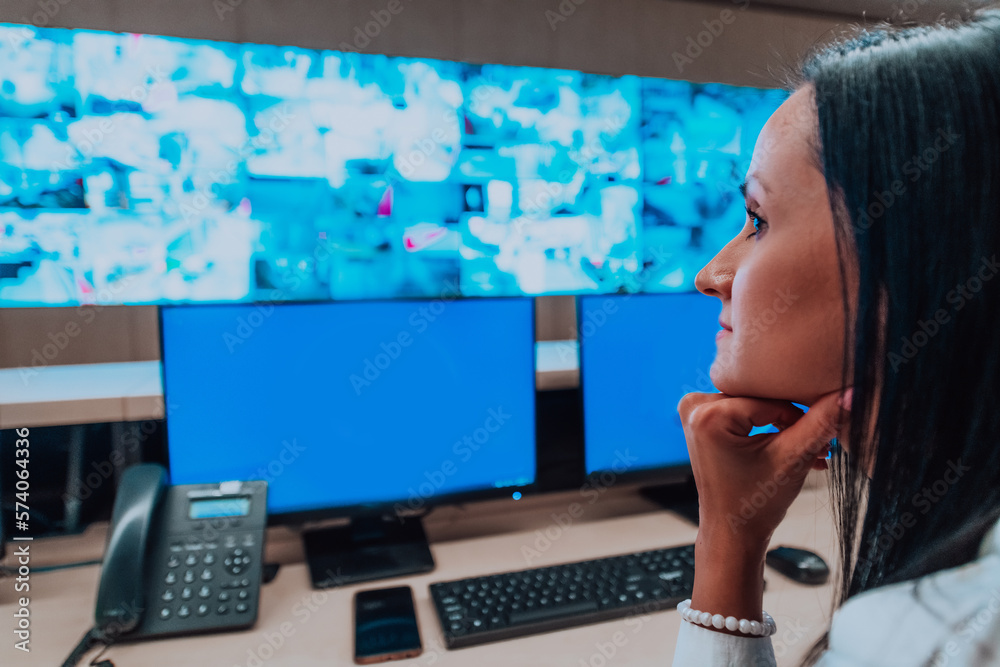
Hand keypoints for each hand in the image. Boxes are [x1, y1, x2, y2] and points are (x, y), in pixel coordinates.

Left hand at [678, 387, 849, 549]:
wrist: (732, 532)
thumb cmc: (754, 504)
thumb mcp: (793, 458)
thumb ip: (822, 422)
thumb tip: (851, 392)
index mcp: (709, 414)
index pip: (772, 400)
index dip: (802, 418)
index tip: (822, 438)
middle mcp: (694, 407)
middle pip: (762, 399)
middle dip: (794, 422)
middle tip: (820, 446)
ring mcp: (695, 413)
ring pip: (756, 405)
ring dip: (784, 426)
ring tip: (809, 451)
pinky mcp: (702, 421)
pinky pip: (743, 412)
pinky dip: (766, 427)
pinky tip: (789, 447)